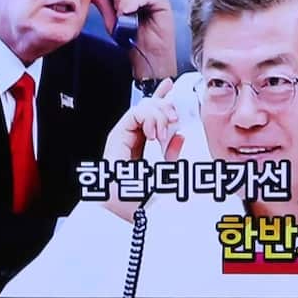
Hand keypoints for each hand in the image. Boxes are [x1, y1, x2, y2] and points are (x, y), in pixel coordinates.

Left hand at [90, 0, 175, 79]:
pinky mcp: (161, 1)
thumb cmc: (133, 43)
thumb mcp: (112, 23)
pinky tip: (130, 13)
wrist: (147, 59)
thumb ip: (104, 5)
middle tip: (118, 13)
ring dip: (123, 2)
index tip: (108, 3)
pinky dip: (132, 3)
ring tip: (125, 17)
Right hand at [101, 78, 183, 222]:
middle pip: (149, 106)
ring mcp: (123, 135)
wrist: (123, 211)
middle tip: (174, 120)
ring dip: (158, 115)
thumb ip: (172, 154)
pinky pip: (134, 114)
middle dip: (164, 106)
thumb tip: (180, 136)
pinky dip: (148, 119)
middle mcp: (132, 136)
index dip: (162, 97)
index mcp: (143, 142)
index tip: (172, 86)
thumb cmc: (140, 197)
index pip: (152, 113)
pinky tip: (154, 133)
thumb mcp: (166, 172)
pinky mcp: (117, 137)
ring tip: (162, 134)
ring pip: (142, 106)